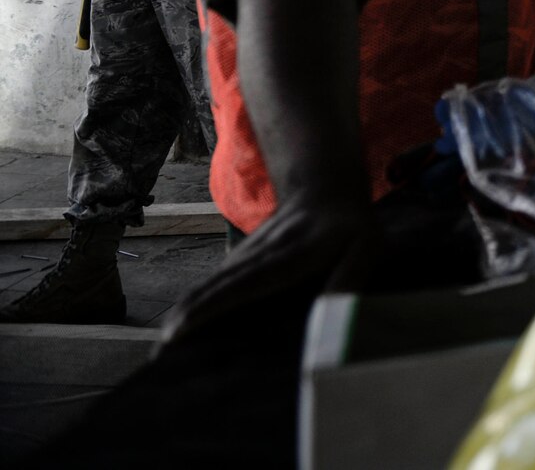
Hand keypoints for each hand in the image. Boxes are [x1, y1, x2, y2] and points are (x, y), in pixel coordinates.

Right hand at [161, 192, 375, 341]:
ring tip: (162, 348)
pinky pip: (215, 284)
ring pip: (211, 284)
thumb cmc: (351, 228)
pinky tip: (179, 327)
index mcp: (293, 253)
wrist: (327, 189)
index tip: (185, 325)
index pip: (248, 282)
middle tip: (161, 352)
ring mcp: (247, 253)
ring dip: (185, 312)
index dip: (215, 304)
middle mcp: (262, 252)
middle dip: (189, 316)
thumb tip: (332, 314)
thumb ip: (351, 276)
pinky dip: (194, 304)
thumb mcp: (366, 248)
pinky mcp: (241, 259)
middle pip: (219, 285)